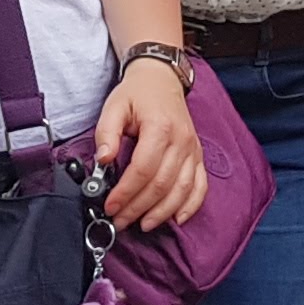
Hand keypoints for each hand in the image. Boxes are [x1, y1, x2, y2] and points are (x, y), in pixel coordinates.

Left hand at [94, 56, 208, 229]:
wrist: (161, 79)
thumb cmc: (136, 94)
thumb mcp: (114, 106)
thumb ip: (105, 133)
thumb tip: (103, 161)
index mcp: (160, 127)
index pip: (143, 169)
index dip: (126, 192)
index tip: (110, 206)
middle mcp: (181, 141)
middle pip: (161, 184)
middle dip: (138, 208)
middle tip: (120, 221)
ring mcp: (192, 149)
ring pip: (181, 190)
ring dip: (162, 212)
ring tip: (143, 225)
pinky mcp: (198, 156)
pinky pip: (200, 186)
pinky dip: (190, 206)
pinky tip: (176, 219)